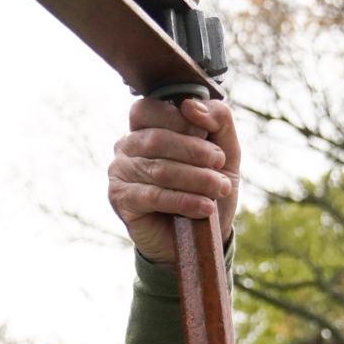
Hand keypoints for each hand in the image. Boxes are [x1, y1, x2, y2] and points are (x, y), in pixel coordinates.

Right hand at [109, 95, 239, 265]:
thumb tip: (191, 105)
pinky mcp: (121, 200)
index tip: (208, 136)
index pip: (150, 109)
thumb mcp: (224, 150)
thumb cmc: (206, 187)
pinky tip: (204, 208)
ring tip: (220, 188)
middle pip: (157, 138)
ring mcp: (119, 172)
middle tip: (219, 165)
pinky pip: (153, 196)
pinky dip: (183, 201)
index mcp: (145, 127)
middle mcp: (126, 146)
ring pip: (159, 169)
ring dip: (196, 178)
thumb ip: (217, 120)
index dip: (180, 120)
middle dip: (195, 151)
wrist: (198, 238)